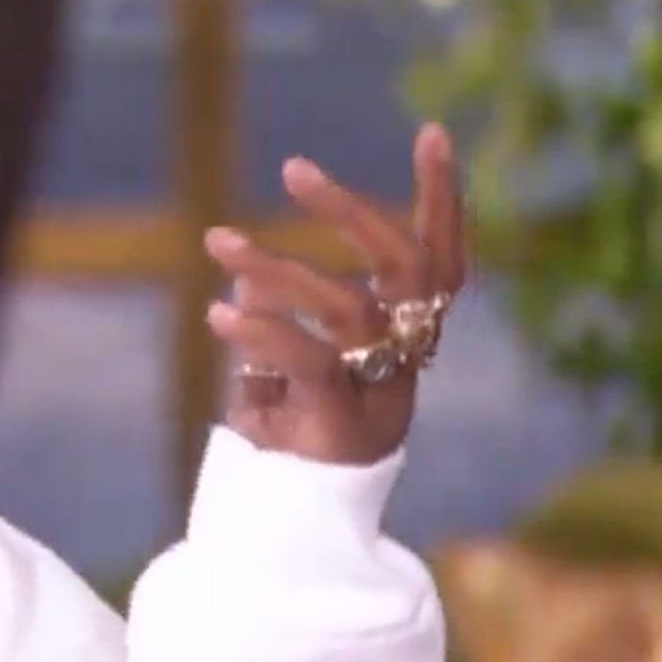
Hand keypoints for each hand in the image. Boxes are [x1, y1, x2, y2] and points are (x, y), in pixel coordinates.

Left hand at [202, 124, 468, 465]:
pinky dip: (261, 331)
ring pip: (347, 310)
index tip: (433, 130)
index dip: (443, 199)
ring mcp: (378, 393)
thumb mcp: (284, 368)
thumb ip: (277, 317)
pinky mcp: (340, 425)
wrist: (290, 531)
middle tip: (296, 168)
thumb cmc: (291, 444)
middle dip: (357, 212)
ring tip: (218, 240)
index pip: (440, 259)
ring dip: (280, 270)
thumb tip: (245, 269)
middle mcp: (405, 362)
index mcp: (406, 341)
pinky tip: (218, 312)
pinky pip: (308, 362)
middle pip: (408, 270)